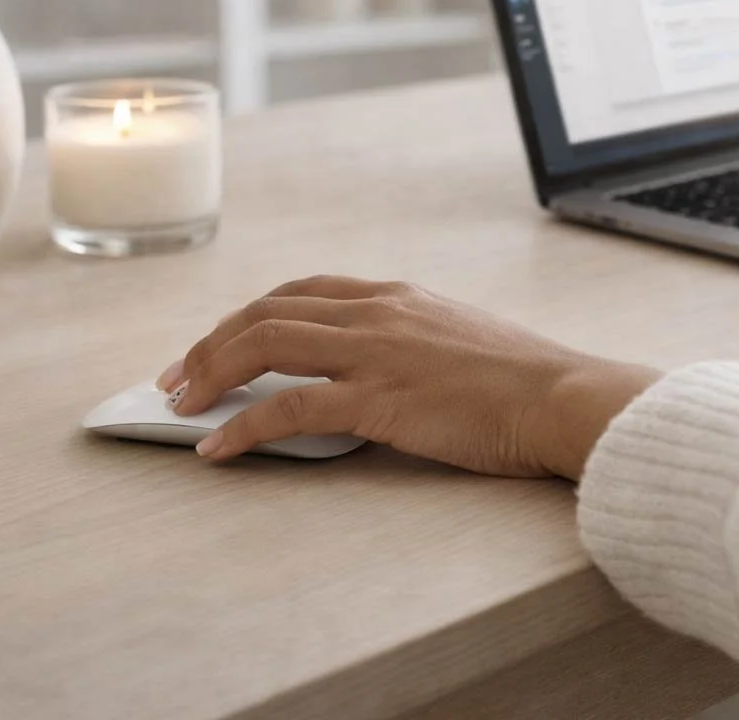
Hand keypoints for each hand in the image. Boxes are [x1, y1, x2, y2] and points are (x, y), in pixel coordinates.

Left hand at [157, 276, 660, 479]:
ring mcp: (373, 352)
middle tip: (177, 376)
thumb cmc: (524, 380)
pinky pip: (287, 408)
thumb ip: (414, 343)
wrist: (561, 396)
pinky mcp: (376, 399)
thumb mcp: (461, 340)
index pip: (301, 291)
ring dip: (209, 373)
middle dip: (210, 342)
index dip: (250, 314)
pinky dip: (241, 426)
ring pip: (263, 344)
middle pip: (266, 311)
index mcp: (396, 295)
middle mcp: (376, 311)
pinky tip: (217, 447)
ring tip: (179, 405)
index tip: (222, 340)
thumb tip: (383, 370)